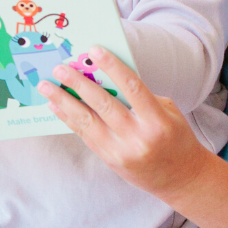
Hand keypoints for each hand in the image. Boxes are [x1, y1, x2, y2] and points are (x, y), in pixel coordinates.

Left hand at [39, 47, 209, 201]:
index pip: (132, 87)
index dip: (112, 66)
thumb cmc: (174, 137)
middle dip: (78, 84)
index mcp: (157, 120)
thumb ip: (139, 96)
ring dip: (64, 101)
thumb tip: (104, 76)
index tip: (94, 49)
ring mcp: (121, 151)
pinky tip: (56, 106)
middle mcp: (138, 137)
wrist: (180, 177)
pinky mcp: (109, 160)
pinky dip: (68, 118)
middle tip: (59, 68)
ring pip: (87, 121)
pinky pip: (85, 135)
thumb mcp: (167, 112)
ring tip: (46, 87)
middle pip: (103, 104)